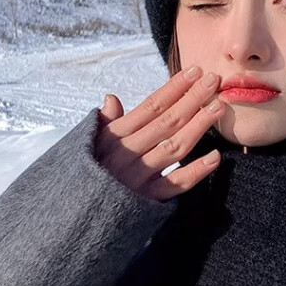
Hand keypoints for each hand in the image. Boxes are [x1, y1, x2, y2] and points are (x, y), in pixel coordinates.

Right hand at [94, 66, 224, 201]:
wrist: (67, 214)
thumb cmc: (81, 173)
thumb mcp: (87, 143)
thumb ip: (104, 121)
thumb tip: (111, 97)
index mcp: (115, 136)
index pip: (151, 106)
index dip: (174, 87)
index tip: (195, 71)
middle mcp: (127, 154)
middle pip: (166, 122)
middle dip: (192, 99)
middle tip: (214, 81)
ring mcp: (138, 178)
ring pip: (174, 148)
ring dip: (198, 127)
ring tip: (218, 108)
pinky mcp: (145, 201)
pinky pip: (175, 186)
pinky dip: (196, 172)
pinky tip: (215, 157)